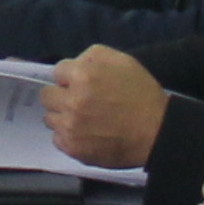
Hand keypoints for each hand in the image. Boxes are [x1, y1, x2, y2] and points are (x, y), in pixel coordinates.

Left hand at [42, 48, 168, 170]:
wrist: (156, 133)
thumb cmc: (141, 94)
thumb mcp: (123, 61)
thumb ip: (93, 56)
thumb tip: (74, 63)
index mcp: (82, 76)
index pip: (58, 72)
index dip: (71, 77)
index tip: (82, 84)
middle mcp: (71, 101)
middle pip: (47, 95)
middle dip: (61, 95)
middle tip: (79, 101)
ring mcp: (70, 127)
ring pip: (50, 118)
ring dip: (62, 117)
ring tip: (83, 119)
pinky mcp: (72, 148)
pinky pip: (57, 139)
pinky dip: (68, 136)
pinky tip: (85, 134)